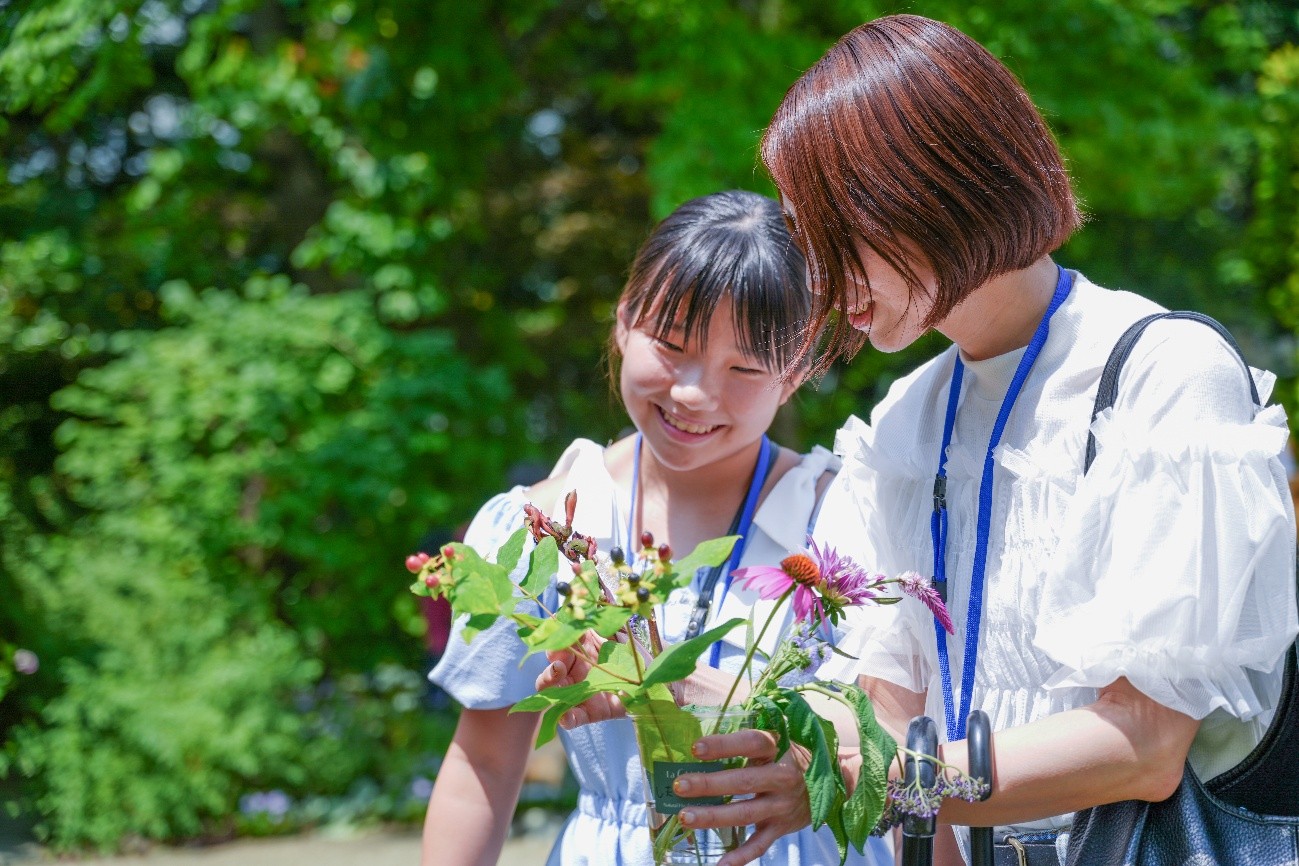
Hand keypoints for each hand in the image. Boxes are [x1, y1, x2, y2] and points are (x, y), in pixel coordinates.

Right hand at [534, 630, 625, 728]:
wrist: (651, 685)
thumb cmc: (634, 660)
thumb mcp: (621, 642)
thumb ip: (604, 634)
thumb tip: (588, 624)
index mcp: (580, 652)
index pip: (560, 644)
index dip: (556, 640)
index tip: (557, 636)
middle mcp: (574, 672)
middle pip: (551, 669)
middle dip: (550, 666)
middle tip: (558, 664)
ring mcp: (578, 693)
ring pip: (552, 692)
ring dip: (550, 685)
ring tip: (557, 678)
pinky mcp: (587, 713)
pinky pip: (572, 718)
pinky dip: (567, 718)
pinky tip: (566, 716)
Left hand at [671, 729, 811, 865]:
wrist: (836, 781)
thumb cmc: (793, 753)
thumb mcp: (779, 737)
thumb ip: (747, 734)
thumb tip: (698, 724)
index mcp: (779, 748)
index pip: (751, 743)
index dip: (724, 745)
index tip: (695, 748)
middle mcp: (782, 777)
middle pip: (743, 781)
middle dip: (709, 784)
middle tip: (679, 785)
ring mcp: (782, 805)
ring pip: (745, 814)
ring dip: (713, 817)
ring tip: (685, 817)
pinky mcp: (781, 828)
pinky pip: (760, 845)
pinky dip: (740, 857)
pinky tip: (719, 865)